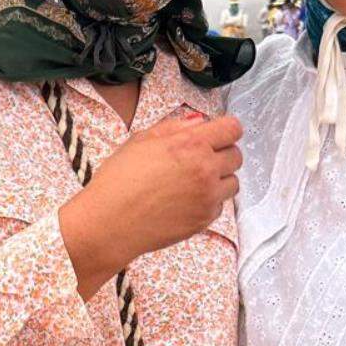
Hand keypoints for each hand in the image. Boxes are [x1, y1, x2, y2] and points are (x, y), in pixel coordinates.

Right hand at [58, 113, 242, 298]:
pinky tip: (184, 201)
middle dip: (221, 153)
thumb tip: (199, 122)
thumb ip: (174, 127)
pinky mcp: (205, 219)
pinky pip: (219, 205)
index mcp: (191, 144)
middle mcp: (205, 169)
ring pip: (233, 182)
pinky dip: (208, 202)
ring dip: (219, 179)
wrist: (109, 222)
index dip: (225, 129)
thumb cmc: (118, 180)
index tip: (217, 134)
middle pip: (236, 155)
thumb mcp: (140, 141)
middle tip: (198, 159)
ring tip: (192, 182)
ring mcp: (208, 197)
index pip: (232, 129)